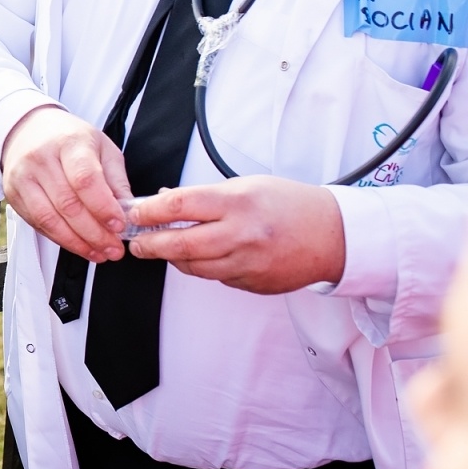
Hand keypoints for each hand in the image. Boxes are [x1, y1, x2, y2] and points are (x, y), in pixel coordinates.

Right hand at [0, 105, 130, 262]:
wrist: (27, 129)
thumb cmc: (68, 139)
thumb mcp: (101, 147)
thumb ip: (116, 180)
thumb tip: (129, 212)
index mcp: (68, 142)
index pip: (85, 179)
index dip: (103, 207)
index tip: (119, 225)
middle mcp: (41, 158)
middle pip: (68, 204)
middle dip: (94, 233)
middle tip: (114, 248)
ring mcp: (23, 176)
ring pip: (49, 219)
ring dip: (77, 242)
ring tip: (98, 252)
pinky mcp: (13, 193)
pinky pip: (37, 223)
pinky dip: (60, 239)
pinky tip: (78, 245)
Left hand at [126, 176, 345, 293]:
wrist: (334, 235)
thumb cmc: (289, 203)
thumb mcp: (245, 185)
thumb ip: (203, 196)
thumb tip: (163, 199)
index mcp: (237, 202)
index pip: (179, 206)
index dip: (148, 211)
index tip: (133, 214)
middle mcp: (241, 234)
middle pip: (180, 244)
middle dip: (149, 245)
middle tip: (135, 244)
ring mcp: (248, 262)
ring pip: (194, 266)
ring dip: (172, 259)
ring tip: (161, 250)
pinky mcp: (253, 283)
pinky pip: (217, 277)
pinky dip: (203, 267)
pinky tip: (203, 257)